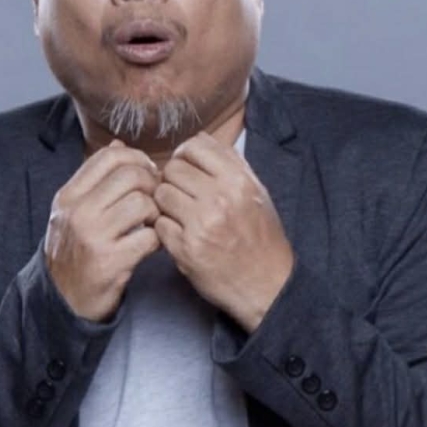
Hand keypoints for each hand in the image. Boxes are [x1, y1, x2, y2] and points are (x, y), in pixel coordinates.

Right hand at [44, 139, 160, 321]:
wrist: (64, 299)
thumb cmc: (75, 250)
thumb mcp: (74, 211)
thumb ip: (96, 179)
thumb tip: (119, 145)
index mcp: (69, 195)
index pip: (111, 156)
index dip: (138, 159)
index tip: (148, 174)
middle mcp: (77, 212)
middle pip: (131, 175)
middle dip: (152, 185)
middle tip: (156, 200)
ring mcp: (92, 236)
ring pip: (142, 203)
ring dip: (156, 213)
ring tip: (152, 224)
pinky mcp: (110, 262)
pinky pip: (150, 237)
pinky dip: (158, 240)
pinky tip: (151, 246)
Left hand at [153, 131, 293, 332]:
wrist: (267, 284)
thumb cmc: (262, 237)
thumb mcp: (257, 193)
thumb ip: (230, 165)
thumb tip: (198, 142)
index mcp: (238, 180)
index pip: (195, 146)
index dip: (186, 155)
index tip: (186, 168)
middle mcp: (219, 198)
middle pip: (173, 168)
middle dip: (173, 180)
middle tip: (181, 195)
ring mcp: (201, 224)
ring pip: (161, 194)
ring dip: (166, 204)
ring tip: (179, 215)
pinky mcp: (186, 249)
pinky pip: (159, 224)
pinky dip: (165, 229)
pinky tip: (180, 235)